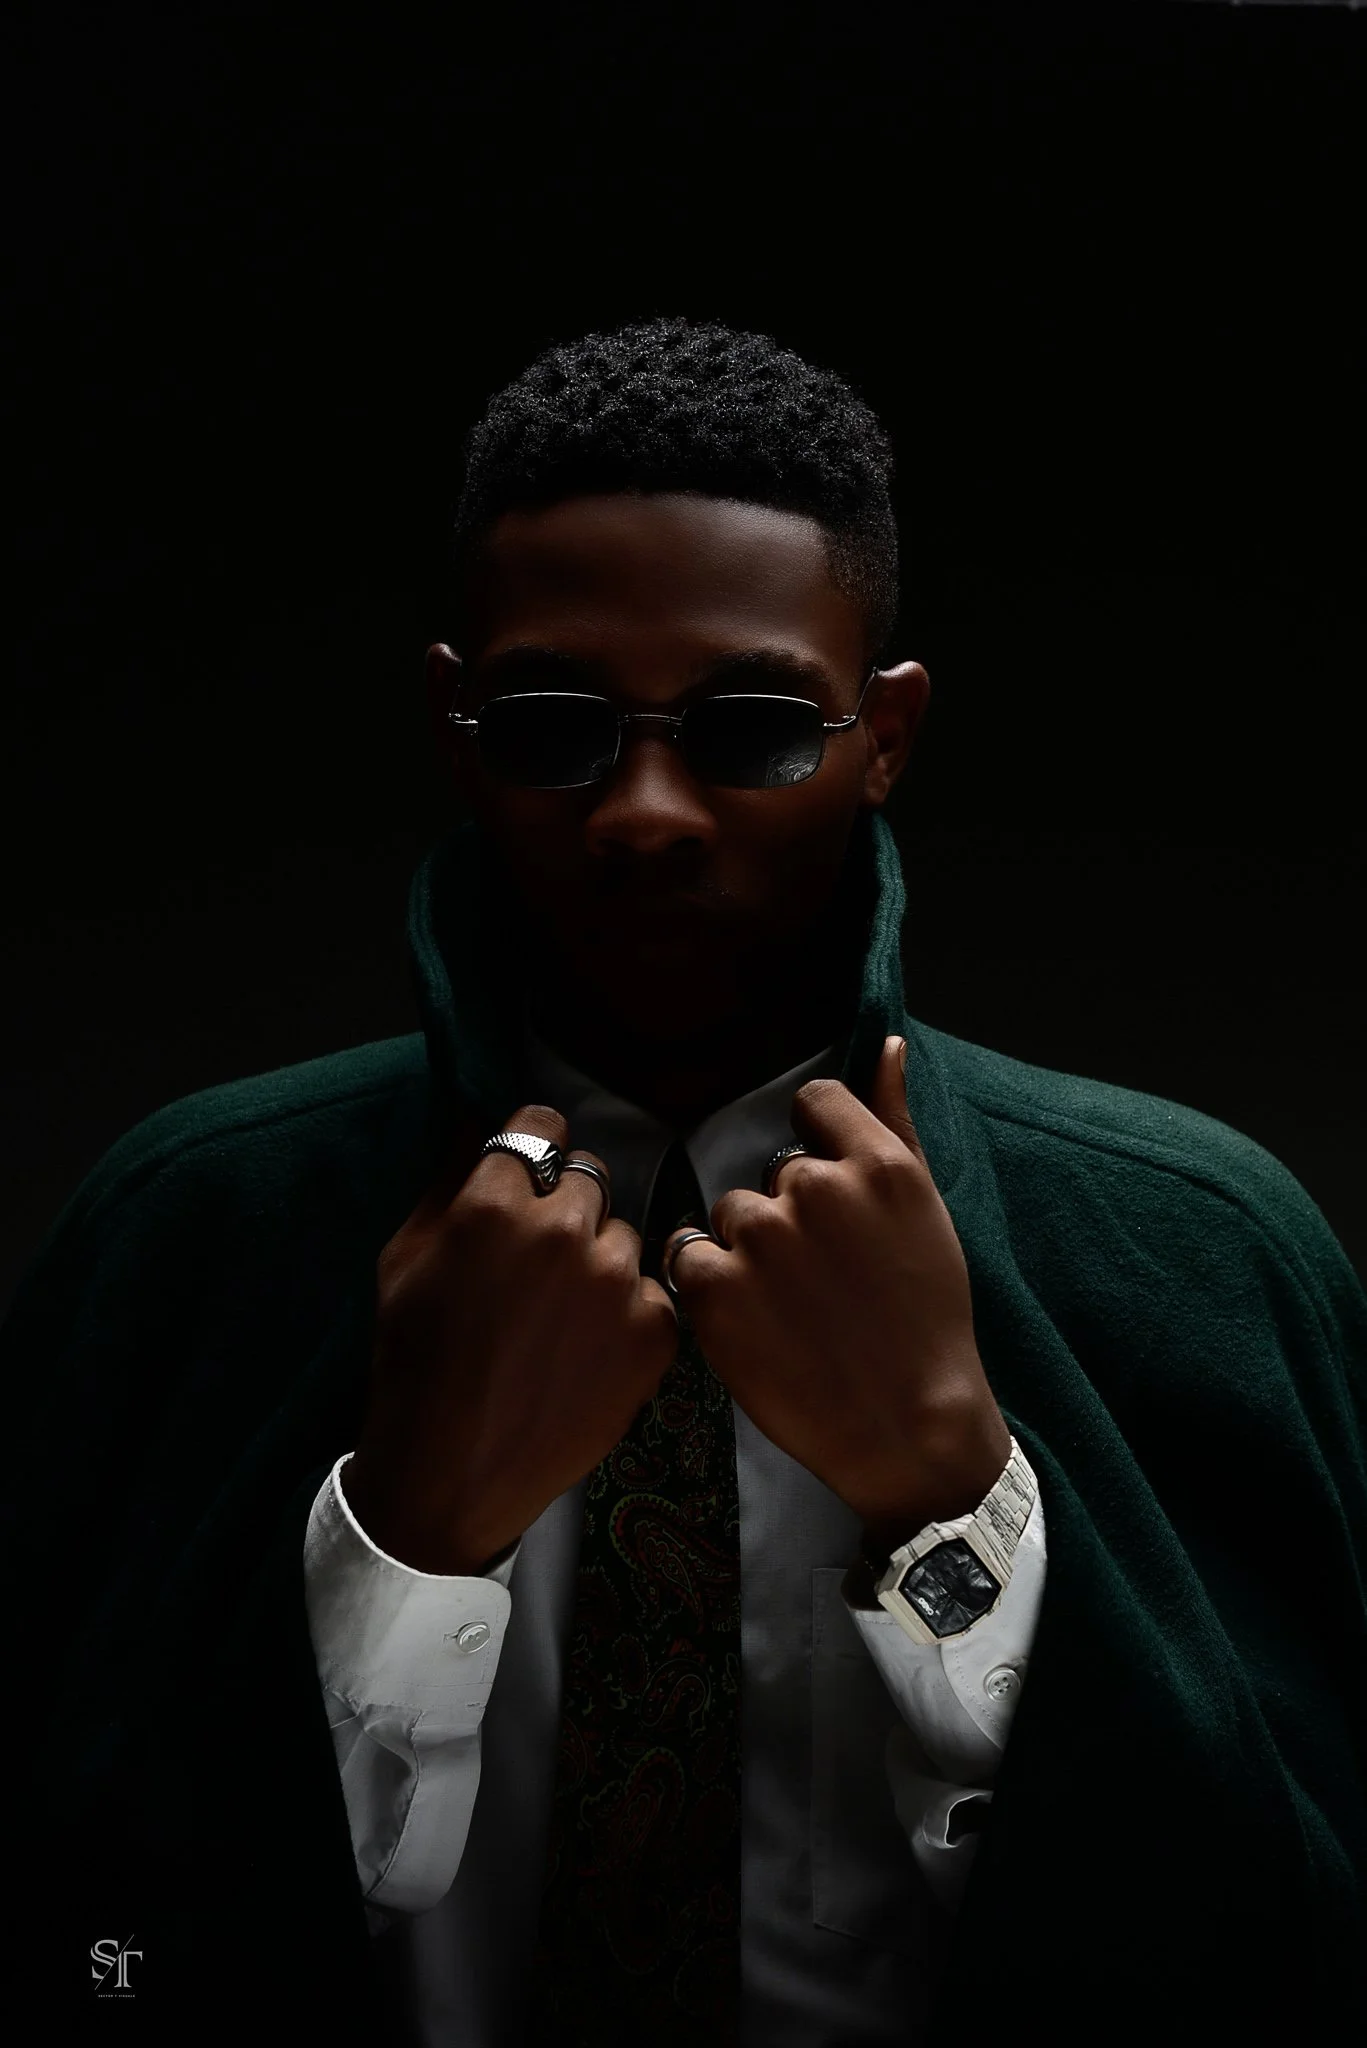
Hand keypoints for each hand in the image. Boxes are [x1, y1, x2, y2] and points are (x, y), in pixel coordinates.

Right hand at [346, 1103, 678, 1572]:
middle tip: (538, 1260)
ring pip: (622, 1237)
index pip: (539, 1127)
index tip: (530, 1173)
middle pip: (588, 1177)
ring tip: (560, 1316)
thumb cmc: (414, 1362)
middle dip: (564, 1206)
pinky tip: (587, 1350)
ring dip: (598, 1262)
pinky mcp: (654, 1332)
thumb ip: (445, 1182)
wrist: (452, 1472)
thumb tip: (477, 1124)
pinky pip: (653, 1293)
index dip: (532, 1148)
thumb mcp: (403, 1260)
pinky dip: (628, 1315)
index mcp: (495, 1205)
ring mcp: (616, 1283)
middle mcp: (563, 1231)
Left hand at [663, 1035, 1010, 1548]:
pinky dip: (710, 1287)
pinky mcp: (714, 1287)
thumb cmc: (926, 1320)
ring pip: (730, 1214)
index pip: (815, 1102)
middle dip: (789, 1218)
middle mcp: (817, 1189)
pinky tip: (753, 1325)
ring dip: (747, 1253)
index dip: (816, 1147)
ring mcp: (762, 1237)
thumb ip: (894, 1120)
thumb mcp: (926, 1213)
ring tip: (791, 1311)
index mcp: (878, 1165)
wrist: (908, 1426)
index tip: (831, 1201)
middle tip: (822, 1283)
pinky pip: (690, 1257)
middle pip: (773, 1174)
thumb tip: (885, 1043)